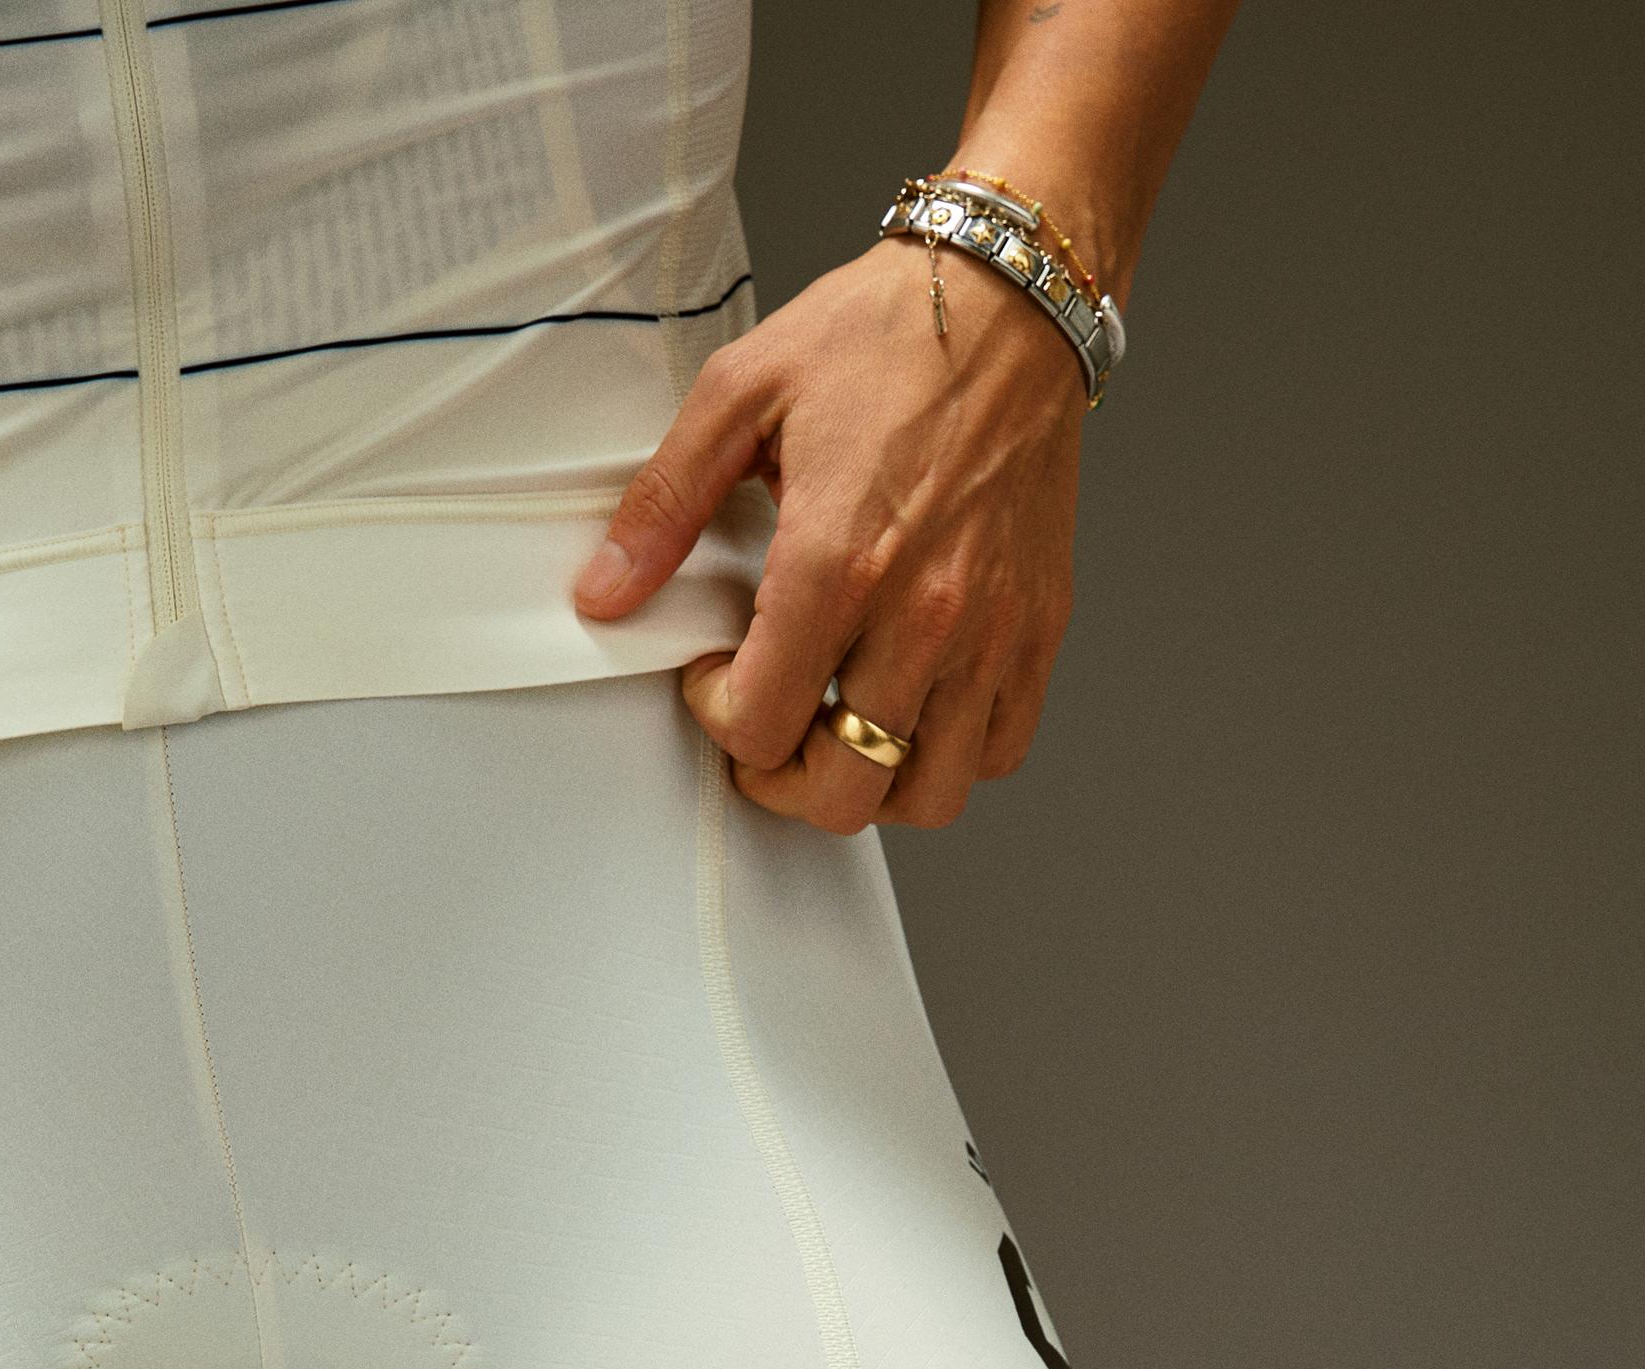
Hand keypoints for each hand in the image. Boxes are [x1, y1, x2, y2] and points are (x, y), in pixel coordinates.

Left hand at [573, 238, 1085, 830]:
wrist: (1007, 299)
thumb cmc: (883, 336)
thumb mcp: (741, 392)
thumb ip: (664, 505)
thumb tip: (604, 593)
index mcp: (838, 561)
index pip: (762, 725)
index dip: (718, 717)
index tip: (716, 672)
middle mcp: (924, 614)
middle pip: (844, 790)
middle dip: (783, 778)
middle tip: (766, 726)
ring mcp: (992, 631)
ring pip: (929, 794)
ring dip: (871, 783)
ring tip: (838, 728)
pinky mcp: (1039, 628)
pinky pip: (1001, 751)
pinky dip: (953, 755)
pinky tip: (912, 707)